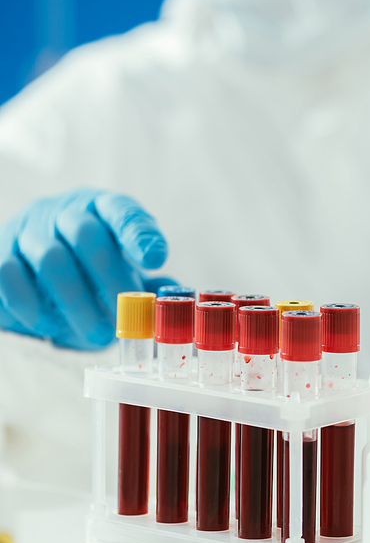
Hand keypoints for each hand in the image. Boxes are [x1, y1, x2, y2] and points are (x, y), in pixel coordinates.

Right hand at [0, 189, 173, 349]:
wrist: (31, 264)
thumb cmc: (87, 267)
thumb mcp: (120, 266)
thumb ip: (146, 280)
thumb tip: (178, 293)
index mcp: (101, 208)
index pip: (121, 211)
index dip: (138, 234)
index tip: (156, 259)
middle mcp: (64, 212)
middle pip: (86, 233)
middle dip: (109, 277)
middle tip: (126, 314)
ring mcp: (28, 230)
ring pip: (50, 259)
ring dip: (76, 302)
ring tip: (98, 334)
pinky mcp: (0, 253)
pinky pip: (9, 276)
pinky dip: (32, 306)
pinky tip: (50, 326)